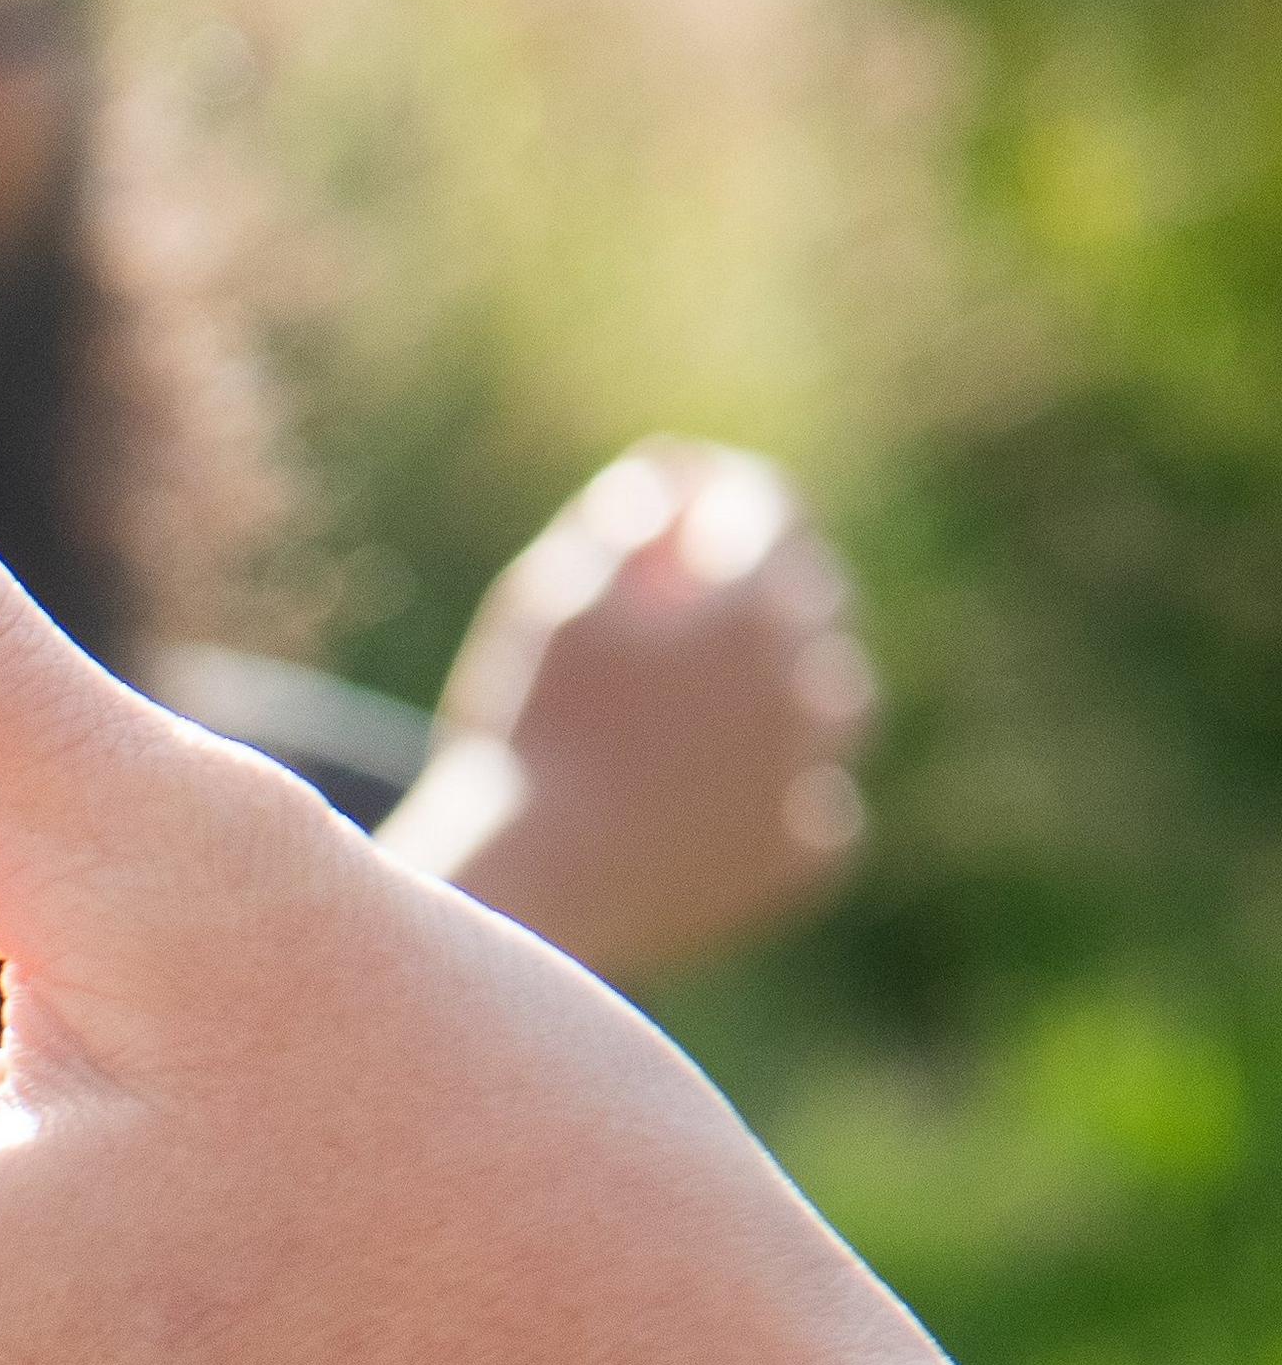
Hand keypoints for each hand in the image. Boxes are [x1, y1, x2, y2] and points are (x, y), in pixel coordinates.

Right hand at [394, 441, 874, 984]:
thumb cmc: (525, 733)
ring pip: (840, 709)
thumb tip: (666, 482)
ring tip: (738, 709)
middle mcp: (808, 679)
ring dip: (798, 693)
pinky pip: (822, 816)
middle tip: (707, 604)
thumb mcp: (546, 603)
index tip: (689, 498)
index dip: (727, 494)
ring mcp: (813, 773)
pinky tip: (742, 806)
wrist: (529, 882)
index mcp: (753, 604)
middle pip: (817, 605)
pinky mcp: (799, 860)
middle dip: (768, 591)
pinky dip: (792, 803)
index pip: (770, 511)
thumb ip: (618, 526)